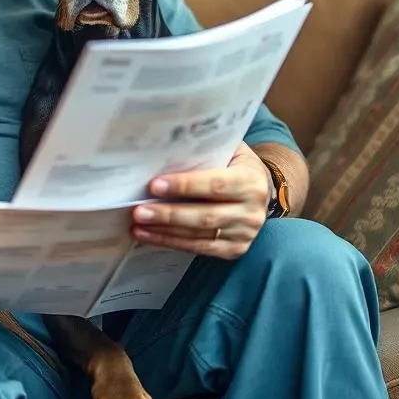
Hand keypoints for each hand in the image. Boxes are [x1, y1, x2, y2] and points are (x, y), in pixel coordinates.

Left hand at [131, 142, 271, 259]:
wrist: (261, 190)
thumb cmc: (234, 164)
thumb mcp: (227, 150)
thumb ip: (202, 150)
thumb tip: (162, 149)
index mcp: (250, 180)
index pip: (215, 185)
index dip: (184, 186)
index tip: (154, 186)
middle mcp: (252, 211)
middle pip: (205, 216)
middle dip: (168, 214)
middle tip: (139, 211)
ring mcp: (245, 233)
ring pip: (199, 235)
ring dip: (164, 231)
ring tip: (138, 224)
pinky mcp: (235, 249)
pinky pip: (199, 248)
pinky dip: (171, 242)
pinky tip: (149, 236)